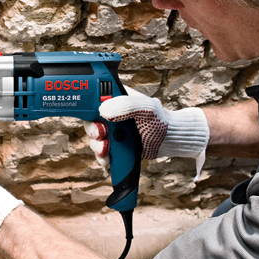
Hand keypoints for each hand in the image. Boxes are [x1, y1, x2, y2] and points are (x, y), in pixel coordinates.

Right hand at [83, 88, 208, 178]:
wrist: (169, 141)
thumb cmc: (161, 120)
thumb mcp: (146, 107)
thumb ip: (126, 105)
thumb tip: (103, 111)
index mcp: (116, 98)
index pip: (94, 99)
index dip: (89, 108)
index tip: (95, 117)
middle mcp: (111, 114)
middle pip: (90, 121)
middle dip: (93, 131)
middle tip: (102, 135)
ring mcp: (113, 131)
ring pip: (94, 139)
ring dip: (97, 146)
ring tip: (106, 150)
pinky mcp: (116, 145)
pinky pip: (102, 152)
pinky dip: (102, 157)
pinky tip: (108, 159)